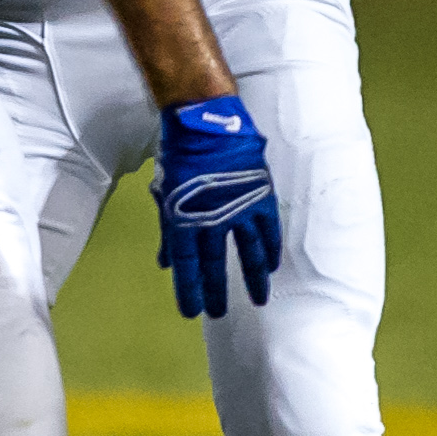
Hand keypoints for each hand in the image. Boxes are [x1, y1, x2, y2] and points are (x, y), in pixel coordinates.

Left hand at [150, 94, 281, 318]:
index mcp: (181, 217)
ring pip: (247, 252)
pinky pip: (268, 230)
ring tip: (258, 299)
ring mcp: (238, 207)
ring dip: (252, 278)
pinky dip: (270, 249)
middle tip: (218, 314)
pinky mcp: (259, 195)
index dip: (188, 289)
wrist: (204, 121)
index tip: (191, 311)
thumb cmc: (179, 156)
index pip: (185, 264)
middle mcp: (210, 217)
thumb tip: (166, 263)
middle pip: (213, 264)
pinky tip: (271, 267)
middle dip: (215, 291)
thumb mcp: (165, 195)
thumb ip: (168, 232)